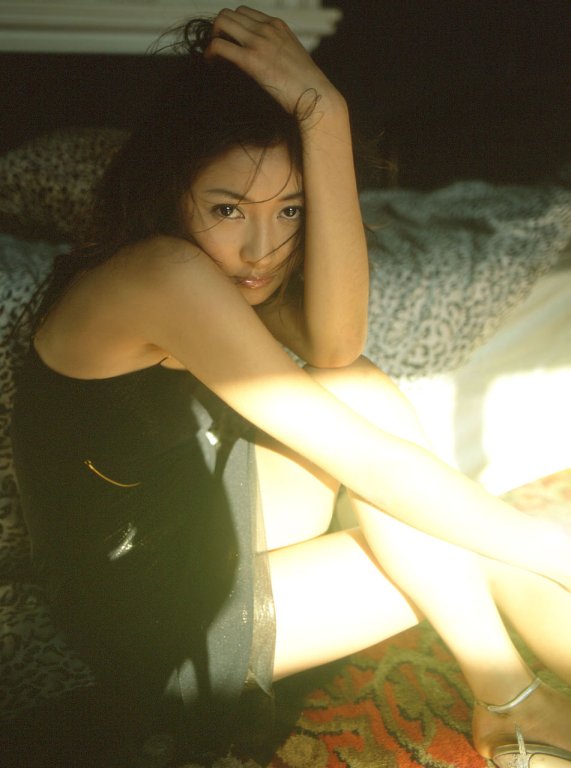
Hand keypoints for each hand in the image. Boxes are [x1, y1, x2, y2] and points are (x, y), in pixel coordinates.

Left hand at [206, 6, 341, 117]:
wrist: (317, 97)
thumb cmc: (307, 86)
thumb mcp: (293, 58)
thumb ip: (278, 50)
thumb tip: (265, 61)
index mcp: (278, 26)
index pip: (244, 12)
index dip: (233, 26)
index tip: (229, 42)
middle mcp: (267, 29)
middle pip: (229, 14)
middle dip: (219, 30)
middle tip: (218, 50)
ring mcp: (259, 42)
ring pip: (221, 23)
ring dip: (212, 38)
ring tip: (213, 57)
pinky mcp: (252, 60)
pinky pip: (219, 46)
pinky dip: (210, 52)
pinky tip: (211, 63)